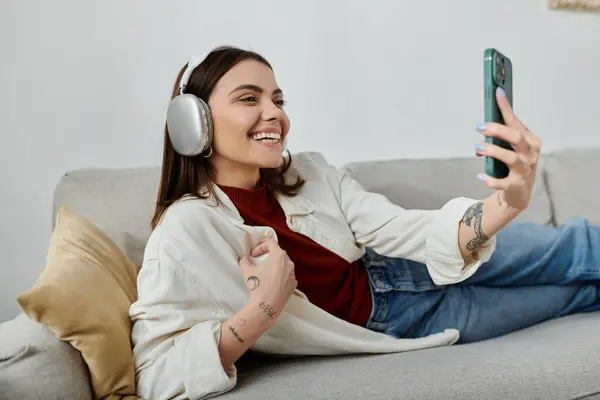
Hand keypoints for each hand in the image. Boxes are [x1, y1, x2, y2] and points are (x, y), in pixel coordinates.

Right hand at [238, 239, 296, 319]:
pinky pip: (287, 276)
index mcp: (279, 255)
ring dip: (274, 266)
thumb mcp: (246, 270)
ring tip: (265, 273)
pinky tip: (272, 283)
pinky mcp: (294, 285)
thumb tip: (245, 258)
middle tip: (258, 261)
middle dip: (267, 255)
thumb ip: (244, 260)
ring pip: (284, 265)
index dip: (260, 246)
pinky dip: (280, 276)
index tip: (253, 255)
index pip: (270, 243)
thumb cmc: (258, 285)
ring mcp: (293, 275)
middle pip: (278, 253)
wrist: (267, 306)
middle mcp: (289, 263)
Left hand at [475, 87, 541, 210]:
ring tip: (477, 148)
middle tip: (480, 127)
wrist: (520, 194)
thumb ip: (498, 140)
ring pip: (510, 157)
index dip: (506, 107)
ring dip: (493, 151)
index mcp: (529, 140)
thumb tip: (482, 132)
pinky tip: (480, 176)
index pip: (516, 121)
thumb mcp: (509, 149)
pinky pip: (502, 182)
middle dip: (498, 130)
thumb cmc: (514, 166)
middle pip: (516, 137)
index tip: (497, 93)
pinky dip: (490, 180)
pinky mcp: (516, 185)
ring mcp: (524, 170)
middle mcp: (530, 153)